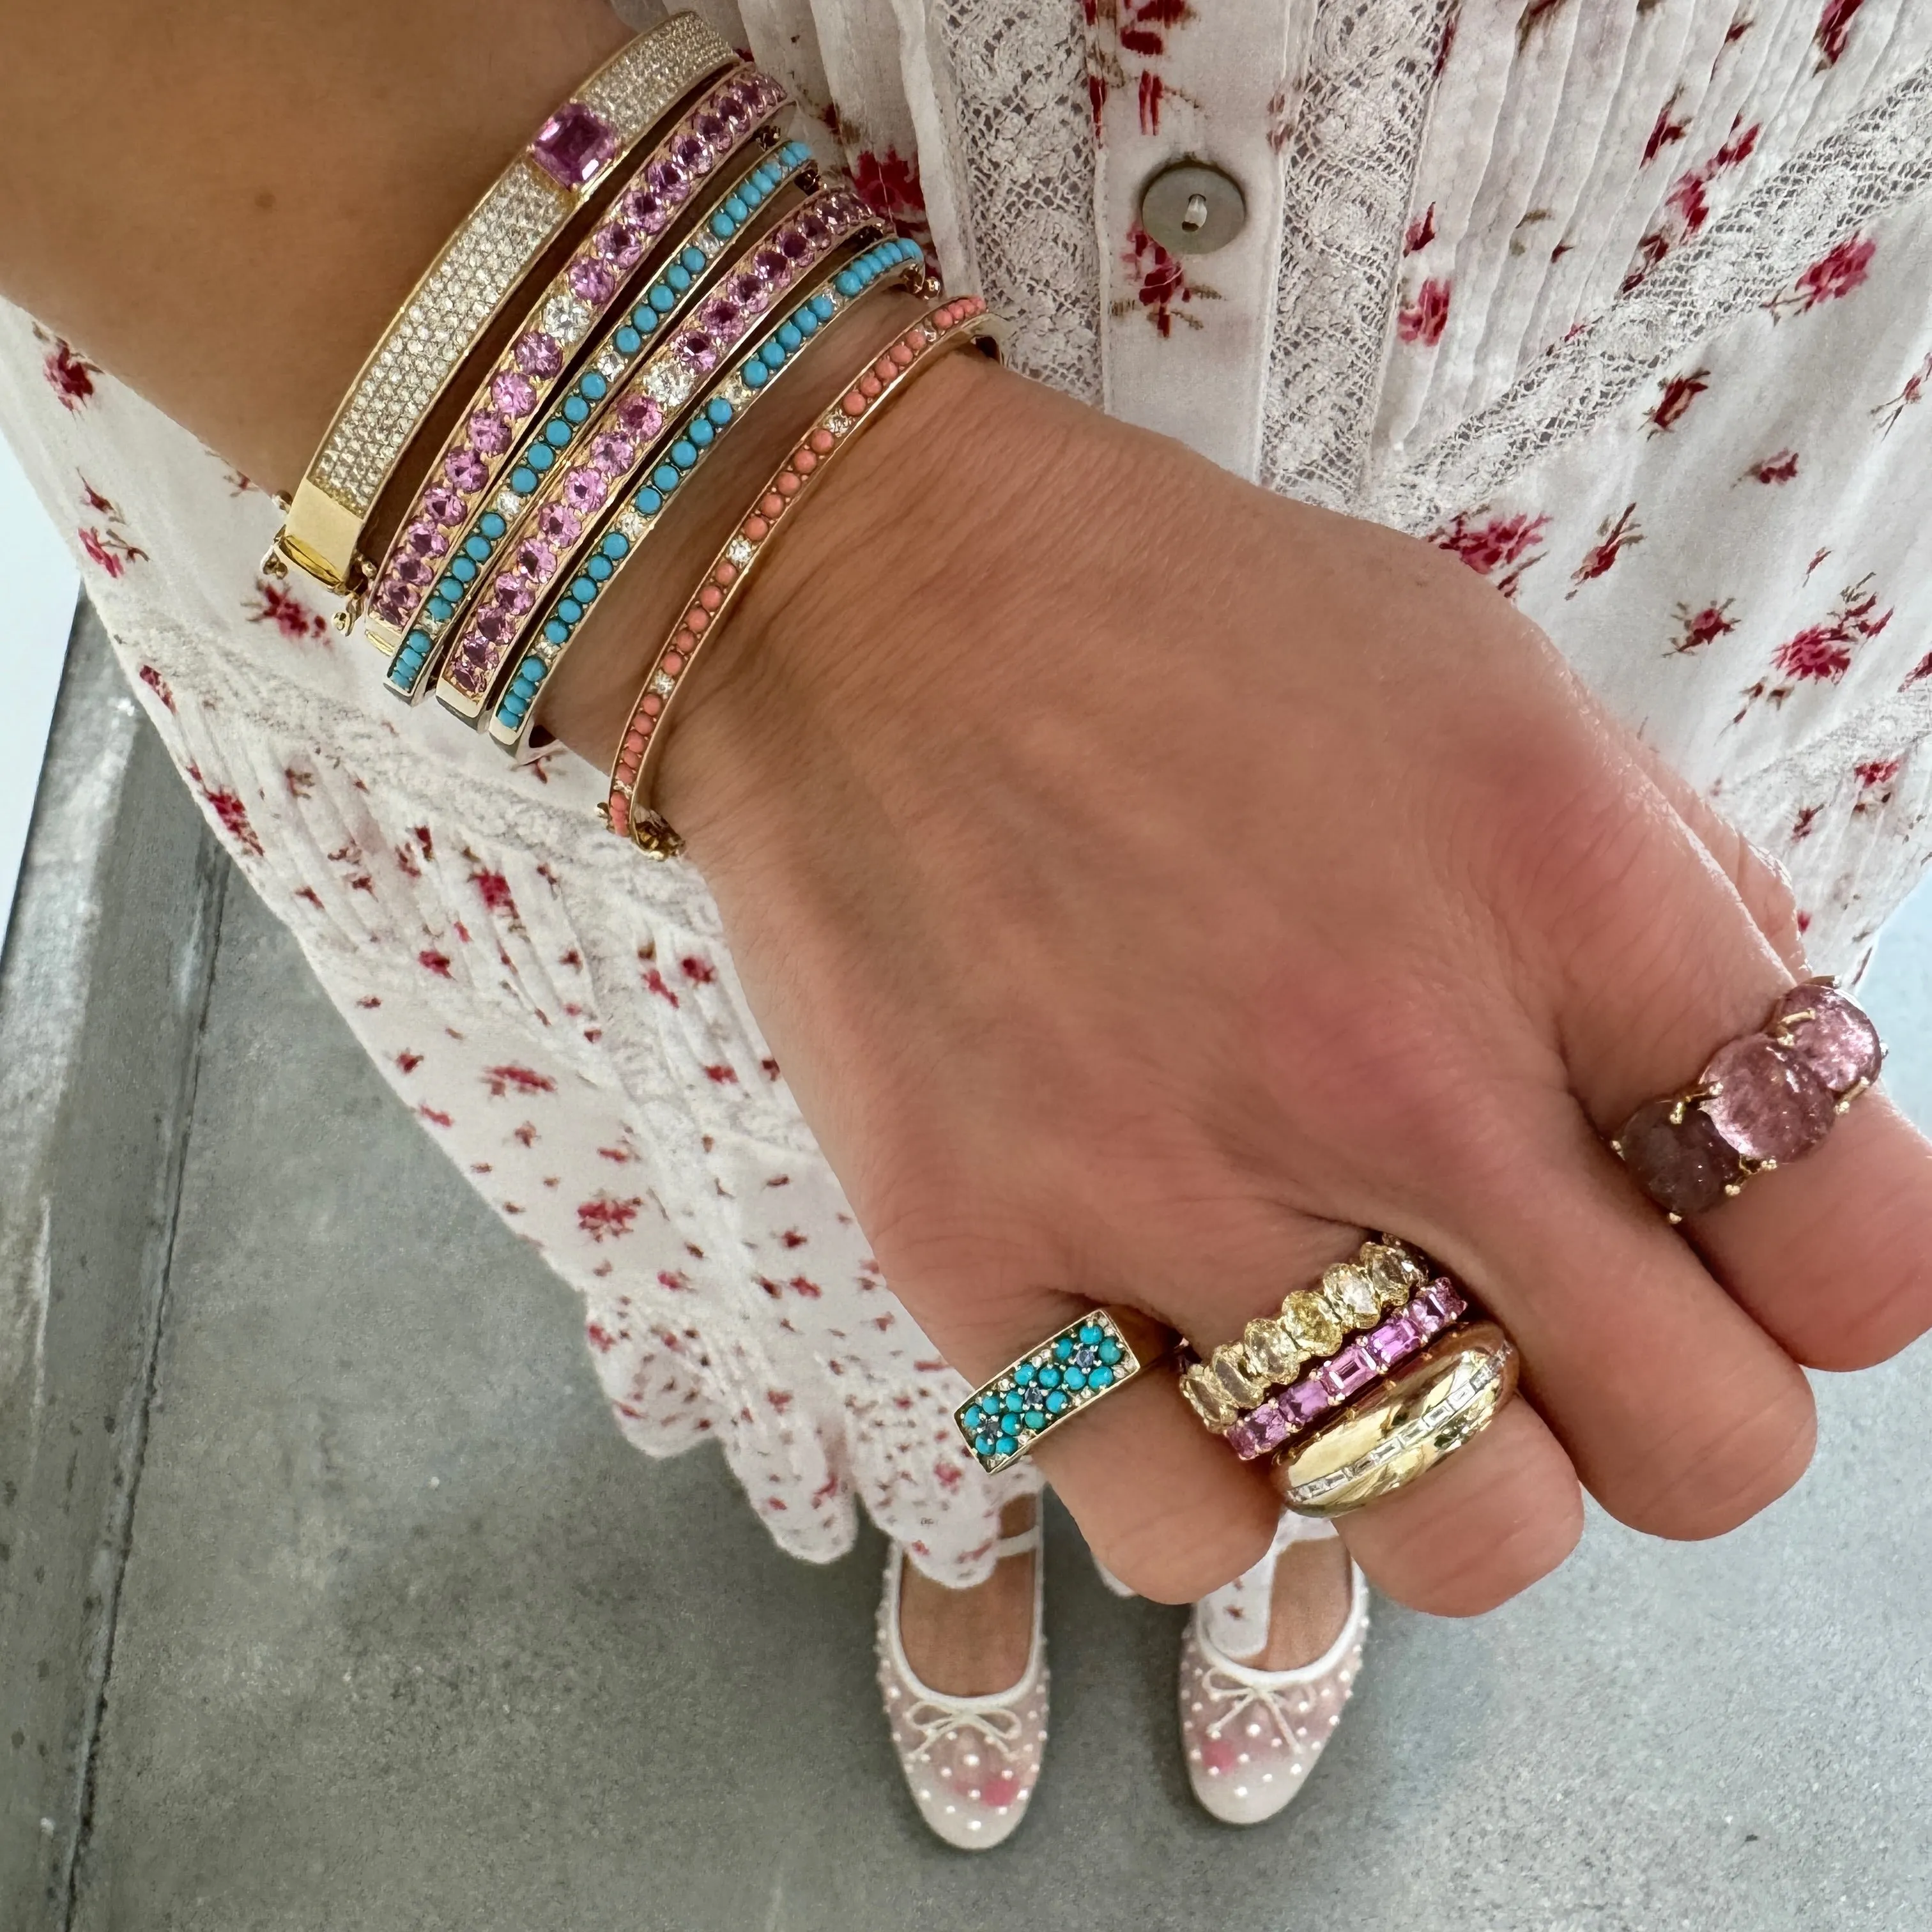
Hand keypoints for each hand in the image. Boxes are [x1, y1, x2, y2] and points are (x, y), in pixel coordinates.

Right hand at [609, 350, 1931, 1613]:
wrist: (865, 604)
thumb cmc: (1189, 626)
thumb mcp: (1490, 687)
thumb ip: (1669, 904)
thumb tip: (1764, 1112)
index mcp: (1558, 894)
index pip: (1863, 1252)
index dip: (1831, 1281)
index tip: (1742, 1244)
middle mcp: (1390, 1069)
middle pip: (1705, 1449)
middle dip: (1687, 1419)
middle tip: (1584, 1328)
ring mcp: (1169, 1188)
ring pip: (1458, 1535)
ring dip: (1462, 1474)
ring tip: (1373, 1350)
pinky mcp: (978, 1263)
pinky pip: (1183, 1537)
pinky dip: (1221, 1487)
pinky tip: (1188, 1361)